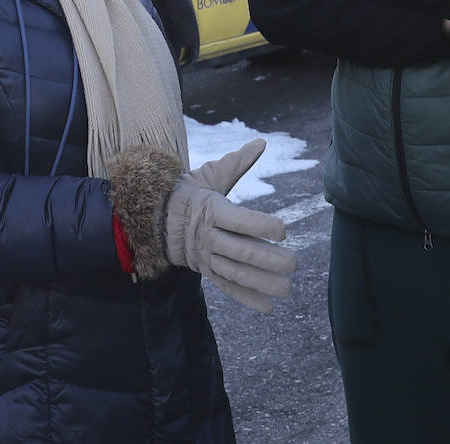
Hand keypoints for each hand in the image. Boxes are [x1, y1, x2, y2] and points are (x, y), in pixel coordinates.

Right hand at [164, 139, 297, 311]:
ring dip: (261, 283)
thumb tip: (261, 143)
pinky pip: (227, 287)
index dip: (260, 225)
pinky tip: (267, 307)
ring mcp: (207, 257)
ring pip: (235, 272)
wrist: (156, 221)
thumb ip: (237, 162)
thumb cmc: (191, 194)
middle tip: (293, 263)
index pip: (238, 220)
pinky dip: (246, 298)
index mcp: (212, 210)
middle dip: (267, 259)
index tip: (283, 230)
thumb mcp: (210, 175)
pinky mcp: (207, 271)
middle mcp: (209, 236)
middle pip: (240, 250)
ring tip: (287, 289)